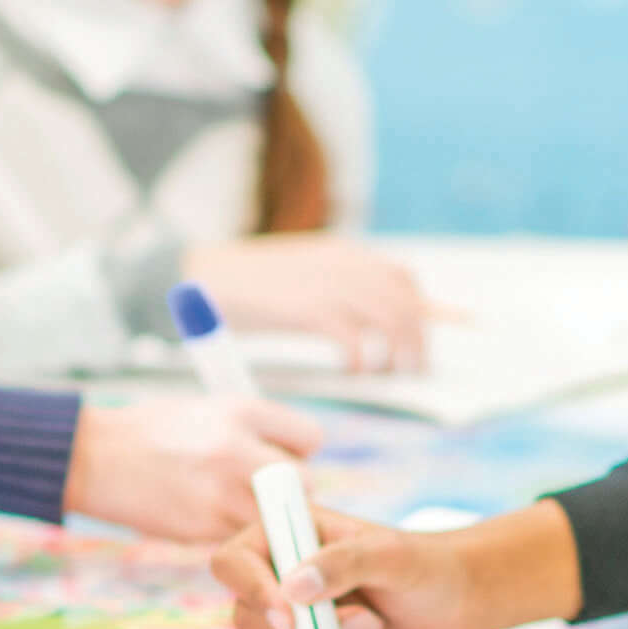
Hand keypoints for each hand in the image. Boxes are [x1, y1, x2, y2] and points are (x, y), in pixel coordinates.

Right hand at [66, 394, 320, 542]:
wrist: (94, 458)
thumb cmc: (153, 432)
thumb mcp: (208, 411)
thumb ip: (253, 432)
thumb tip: (294, 459)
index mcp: (240, 412)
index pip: (309, 439)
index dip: (299, 451)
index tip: (282, 457)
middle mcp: (236, 450)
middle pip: (304, 483)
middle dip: (291, 490)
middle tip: (263, 490)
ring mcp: (220, 493)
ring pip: (276, 517)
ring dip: (266, 517)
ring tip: (235, 504)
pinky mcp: (203, 528)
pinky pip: (242, 536)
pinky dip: (235, 532)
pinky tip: (209, 515)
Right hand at [179, 235, 438, 374]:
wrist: (205, 277)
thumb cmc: (248, 284)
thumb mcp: (301, 274)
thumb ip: (334, 288)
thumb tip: (366, 320)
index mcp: (345, 254)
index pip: (403, 278)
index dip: (422, 309)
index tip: (422, 338)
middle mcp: (345, 265)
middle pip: (405, 303)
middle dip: (418, 340)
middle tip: (414, 370)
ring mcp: (329, 284)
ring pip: (390, 320)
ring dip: (396, 353)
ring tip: (387, 374)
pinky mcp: (310, 309)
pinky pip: (354, 340)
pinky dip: (360, 360)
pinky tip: (352, 372)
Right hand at [211, 499, 582, 628]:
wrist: (452, 603)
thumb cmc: (421, 564)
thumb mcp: (388, 554)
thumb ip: (342, 563)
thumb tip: (293, 590)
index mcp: (285, 538)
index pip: (232, 562)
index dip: (249, 588)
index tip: (290, 613)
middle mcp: (277, 580)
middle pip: (244, 617)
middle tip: (357, 620)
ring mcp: (291, 622)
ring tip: (372, 624)